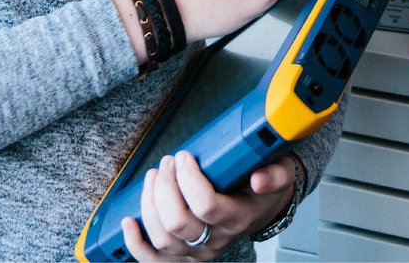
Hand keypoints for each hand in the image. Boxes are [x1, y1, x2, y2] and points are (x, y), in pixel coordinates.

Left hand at [123, 151, 298, 260]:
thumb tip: (260, 178)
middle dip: (165, 189)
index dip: (189, 180)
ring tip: (153, 176)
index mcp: (237, 218)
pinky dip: (136, 243)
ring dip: (149, 205)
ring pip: (162, 239)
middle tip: (167, 163)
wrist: (263, 211)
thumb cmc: (264, 191)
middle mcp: (215, 241)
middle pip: (178, 224)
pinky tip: (129, 221)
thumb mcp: (280, 175)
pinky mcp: (182, 257)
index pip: (207, 206)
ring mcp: (196, 253)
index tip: (184, 156)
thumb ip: (275, 175)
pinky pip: (153, 261)